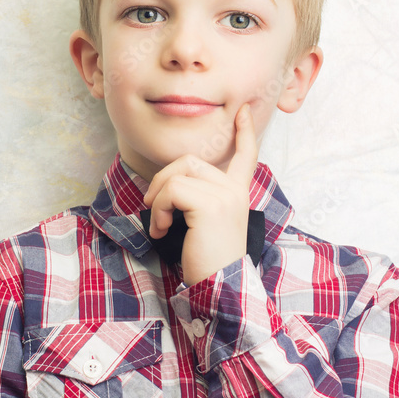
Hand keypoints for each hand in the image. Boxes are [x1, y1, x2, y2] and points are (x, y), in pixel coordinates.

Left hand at [142, 103, 257, 286]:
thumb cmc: (208, 261)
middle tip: (153, 206)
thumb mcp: (206, 223)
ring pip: (177, 175)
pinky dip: (158, 210)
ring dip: (158, 199)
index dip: (244, 132)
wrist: (220, 286)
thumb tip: (170, 185)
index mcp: (238, 193)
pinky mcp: (210, 204)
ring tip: (159, 224)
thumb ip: (200, 199)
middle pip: (190, 160)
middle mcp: (235, 190)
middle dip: (163, 179)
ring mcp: (225, 195)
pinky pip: (171, 191)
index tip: (241, 111)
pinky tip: (160, 230)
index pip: (246, 155)